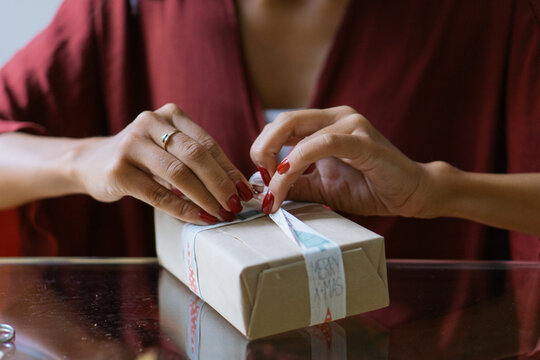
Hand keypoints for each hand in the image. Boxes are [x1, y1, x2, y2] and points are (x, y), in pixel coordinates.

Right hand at [72, 103, 252, 223]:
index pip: (207, 143)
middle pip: (196, 156)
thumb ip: (195, 160)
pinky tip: (198, 218)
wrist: (90, 162)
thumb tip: (235, 186)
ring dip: (205, 198)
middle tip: (235, 205)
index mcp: (169, 115)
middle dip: (220, 184)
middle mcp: (150, 123)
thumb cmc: (141, 158)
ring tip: (221, 214)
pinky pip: (158, 194)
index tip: (245, 190)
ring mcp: (131, 144)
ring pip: (179, 174)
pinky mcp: (118, 170)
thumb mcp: (168, 149)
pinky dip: (183, 208)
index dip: (229, 169)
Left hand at [250, 106, 438, 216]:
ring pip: (299, 130)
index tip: (263, 181)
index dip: (263, 150)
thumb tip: (262, 186)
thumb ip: (295, 183)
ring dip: (279, 164)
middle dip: (262, 150)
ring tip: (274, 191)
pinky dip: (300, 158)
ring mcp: (351, 124)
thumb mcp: (321, 187)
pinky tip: (288, 174)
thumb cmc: (369, 188)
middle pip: (283, 120)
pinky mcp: (363, 140)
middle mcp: (336, 117)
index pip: (281, 126)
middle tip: (262, 181)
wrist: (411, 194)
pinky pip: (323, 143)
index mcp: (324, 124)